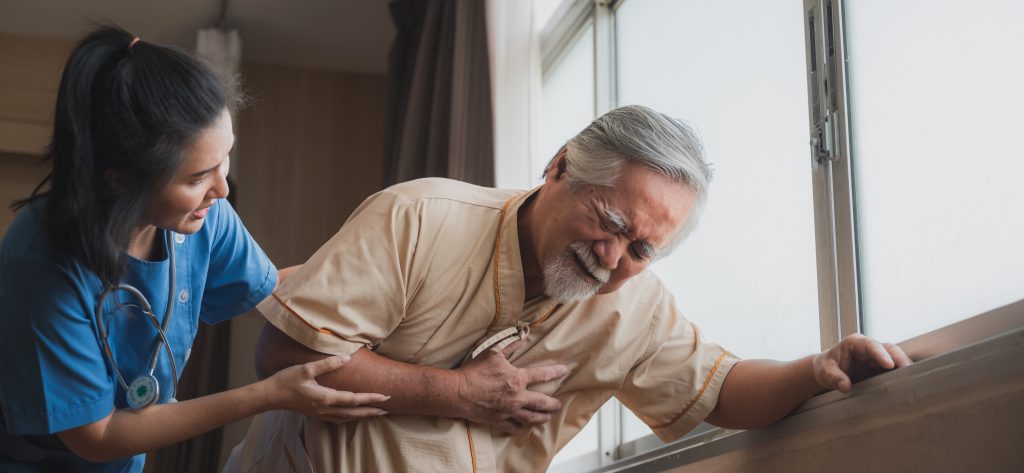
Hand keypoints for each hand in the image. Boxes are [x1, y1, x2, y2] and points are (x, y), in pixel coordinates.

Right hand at [264, 355, 390, 422]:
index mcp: (325, 398)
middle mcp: (325, 409)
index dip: (370, 398)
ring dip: (362, 416)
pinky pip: (338, 419)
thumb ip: (327, 364)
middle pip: (353, 413)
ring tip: (375, 413)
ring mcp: (320, 413)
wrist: (270, 395)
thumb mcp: (306, 369)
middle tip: (388, 409)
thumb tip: (346, 358)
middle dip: (371, 410)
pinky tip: (353, 415)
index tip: (385, 397)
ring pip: (346, 418)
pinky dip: (349, 418)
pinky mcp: (316, 414)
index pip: (353, 399)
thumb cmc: (286, 380)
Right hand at [454, 341, 567, 434]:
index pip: (542, 375)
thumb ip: (510, 346)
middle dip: (553, 404)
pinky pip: (514, 428)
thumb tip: (522, 338)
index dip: (555, 372)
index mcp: (517, 379)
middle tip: (559, 405)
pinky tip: (523, 428)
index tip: (564, 371)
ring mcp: (509, 411)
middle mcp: (517, 397)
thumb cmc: (475, 371)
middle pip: (542, 402)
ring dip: (541, 418)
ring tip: (546, 418)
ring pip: (531, 418)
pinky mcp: (499, 421)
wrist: (458, 392)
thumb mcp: (493, 354)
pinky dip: (520, 428)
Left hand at [812, 334, 912, 392]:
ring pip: (897, 360)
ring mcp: (878, 359)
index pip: (871, 345)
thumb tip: (845, 386)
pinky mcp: (883, 370)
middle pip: (889, 350)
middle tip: (908, 372)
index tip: (889, 364)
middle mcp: (870, 349)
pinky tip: (908, 386)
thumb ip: (833, 377)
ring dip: (905, 369)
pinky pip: (896, 371)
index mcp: (855, 343)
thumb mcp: (824, 371)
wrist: (828, 372)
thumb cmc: (826, 367)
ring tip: (913, 380)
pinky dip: (902, 377)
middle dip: (900, 359)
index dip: (881, 354)